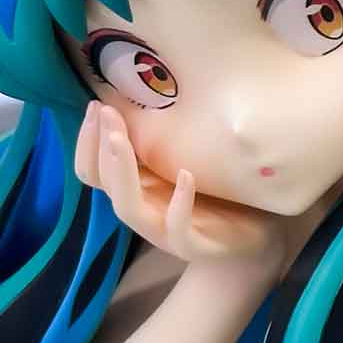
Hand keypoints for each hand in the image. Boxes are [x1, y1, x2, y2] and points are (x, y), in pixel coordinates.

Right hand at [74, 102, 294, 275]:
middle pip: (104, 183)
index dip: (87, 140)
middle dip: (100, 145)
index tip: (96, 104)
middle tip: (106, 111)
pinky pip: (179, 229)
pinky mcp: (194, 246)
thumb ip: (159, 142)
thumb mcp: (183, 161)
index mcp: (136, 190)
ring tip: (120, 139)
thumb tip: (141, 95)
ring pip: (128, 208)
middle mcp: (143, 211)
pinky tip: (187, 175)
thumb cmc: (217, 195)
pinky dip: (180, 203)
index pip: (92, 170)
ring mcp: (165, 232)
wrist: (255, 238)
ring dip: (121, 171)